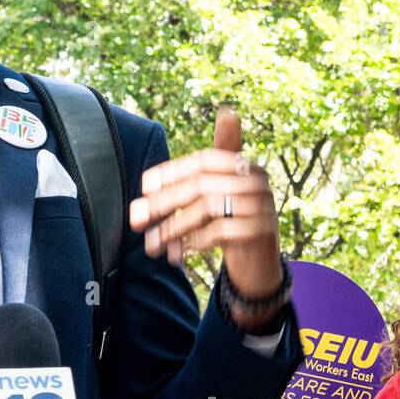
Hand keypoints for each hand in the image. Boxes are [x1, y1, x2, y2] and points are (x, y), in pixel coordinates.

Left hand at [129, 108, 281, 300]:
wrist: (259, 265)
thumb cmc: (231, 223)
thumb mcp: (216, 197)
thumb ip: (196, 175)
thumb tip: (183, 134)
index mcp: (244, 165)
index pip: (203, 160)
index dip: (172, 171)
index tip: (144, 188)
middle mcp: (257, 181)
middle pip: (201, 184)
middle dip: (164, 202)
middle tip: (137, 220)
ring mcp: (262, 205)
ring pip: (207, 207)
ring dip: (173, 227)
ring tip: (152, 244)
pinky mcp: (261, 231)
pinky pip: (220, 231)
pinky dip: (195, 241)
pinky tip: (179, 252)